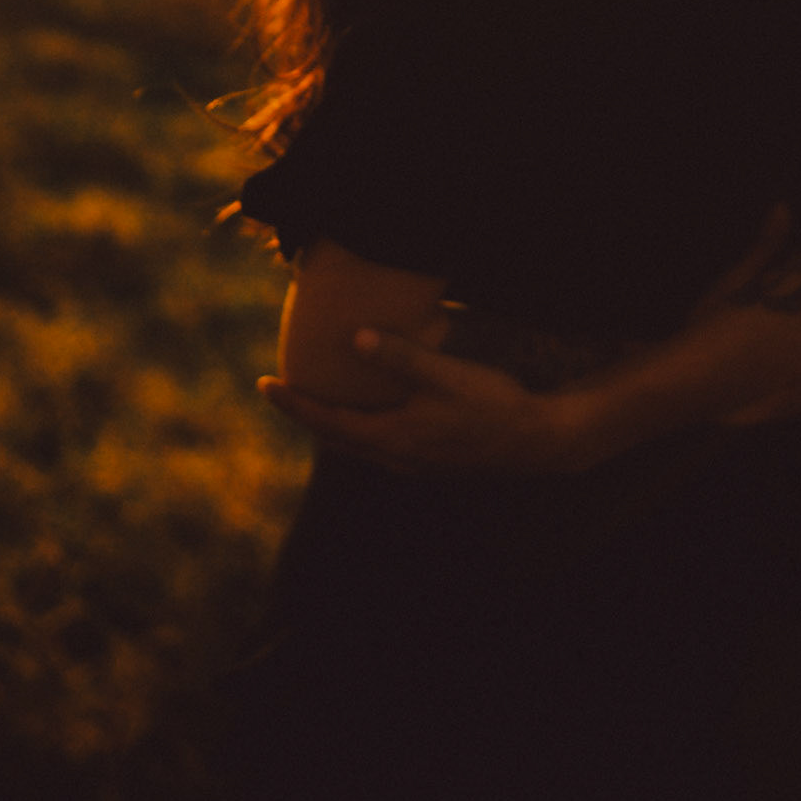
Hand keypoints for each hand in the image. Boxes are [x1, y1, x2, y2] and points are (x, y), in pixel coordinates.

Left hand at [259, 330, 592, 474]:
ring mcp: (414, 462)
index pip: (327, 421)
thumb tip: (353, 337)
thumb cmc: (491, 404)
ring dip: (334, 424)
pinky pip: (381, 446)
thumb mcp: (444, 375)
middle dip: (307, 415)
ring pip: (359, 445)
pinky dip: (362, 428)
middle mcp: (396, 456)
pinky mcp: (431, 458)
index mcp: (392, 437)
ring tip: (320, 399)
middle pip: (337, 438)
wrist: (536, 441)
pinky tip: (373, 412)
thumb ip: (400, 356)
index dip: (293, 404)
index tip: (265, 386)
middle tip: (283, 390)